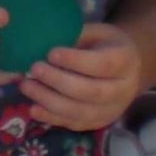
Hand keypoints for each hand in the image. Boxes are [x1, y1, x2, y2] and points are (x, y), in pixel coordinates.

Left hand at [22, 22, 143, 131]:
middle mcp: (123, 90)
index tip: (51, 53)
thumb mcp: (97, 32)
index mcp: (125, 61)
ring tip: (26, 86)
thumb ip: (75, 37)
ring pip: (80, 112)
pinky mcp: (98, 123)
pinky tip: (33, 108)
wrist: (128, 69)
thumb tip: (41, 42)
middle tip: (34, 69)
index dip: (76, 61)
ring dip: (49, 101)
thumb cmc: (106, 45)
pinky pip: (73, 123)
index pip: (103, 64)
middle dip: (58, 81)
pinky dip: (51, 117)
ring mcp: (111, 110)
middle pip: (91, 91)